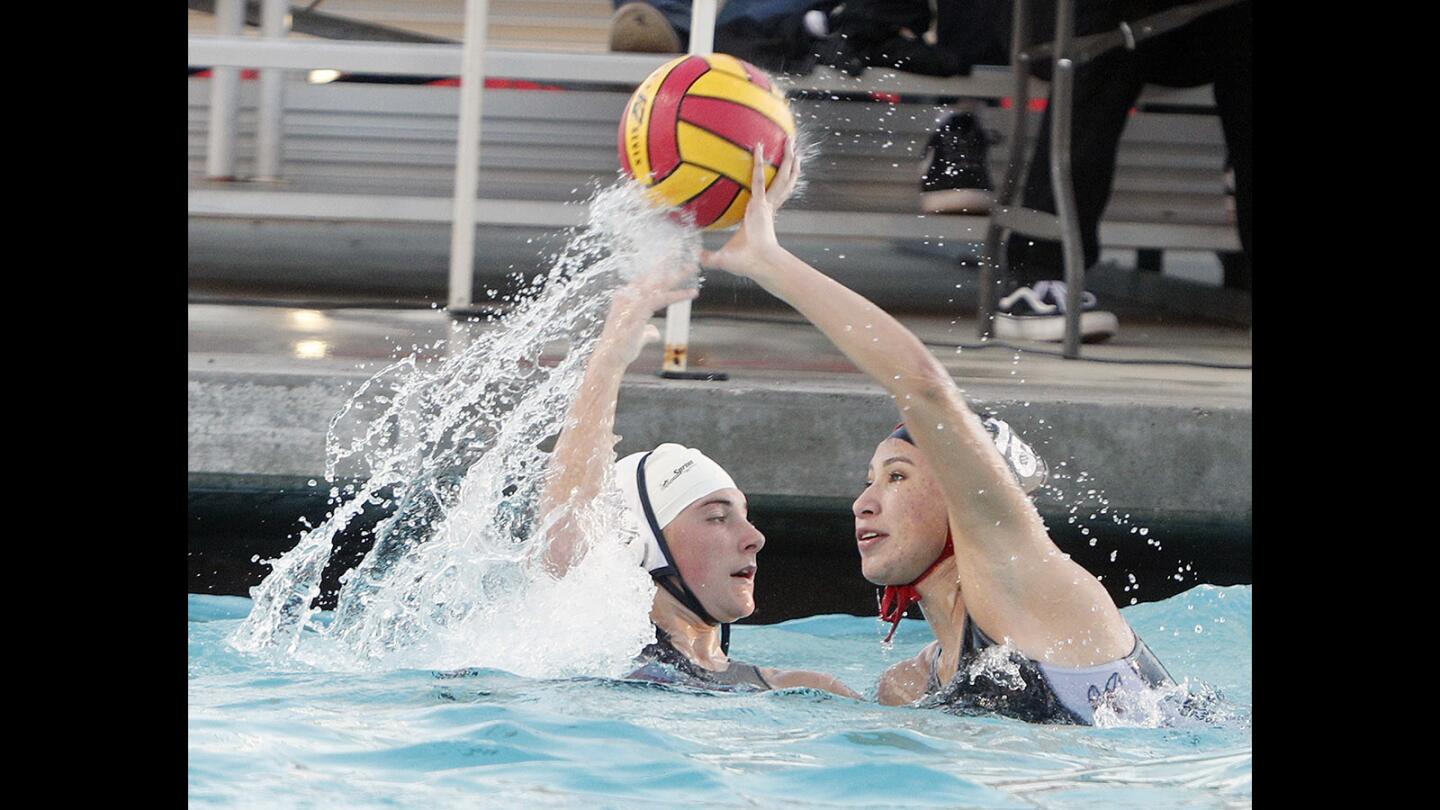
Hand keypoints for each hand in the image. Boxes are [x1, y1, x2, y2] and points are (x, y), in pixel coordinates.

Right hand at [603, 262, 698, 363]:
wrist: (610, 358)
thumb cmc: (622, 350)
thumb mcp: (638, 337)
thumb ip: (648, 331)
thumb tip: (655, 332)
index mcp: (625, 298)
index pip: (644, 279)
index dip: (658, 269)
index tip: (670, 259)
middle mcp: (627, 296)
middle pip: (651, 275)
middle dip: (666, 261)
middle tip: (680, 248)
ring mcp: (632, 302)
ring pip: (659, 283)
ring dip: (678, 274)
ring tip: (693, 266)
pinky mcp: (639, 311)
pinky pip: (662, 298)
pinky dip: (678, 294)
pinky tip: (692, 292)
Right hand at [700, 137, 799, 279]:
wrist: (768, 267)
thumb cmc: (748, 260)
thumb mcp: (726, 258)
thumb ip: (709, 257)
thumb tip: (693, 256)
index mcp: (756, 210)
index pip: (759, 182)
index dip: (759, 163)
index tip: (759, 145)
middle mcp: (767, 206)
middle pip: (781, 177)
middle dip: (786, 156)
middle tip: (790, 139)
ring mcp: (772, 209)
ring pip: (786, 183)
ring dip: (792, 167)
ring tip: (795, 151)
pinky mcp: (772, 213)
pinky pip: (781, 192)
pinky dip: (786, 180)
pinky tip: (786, 173)